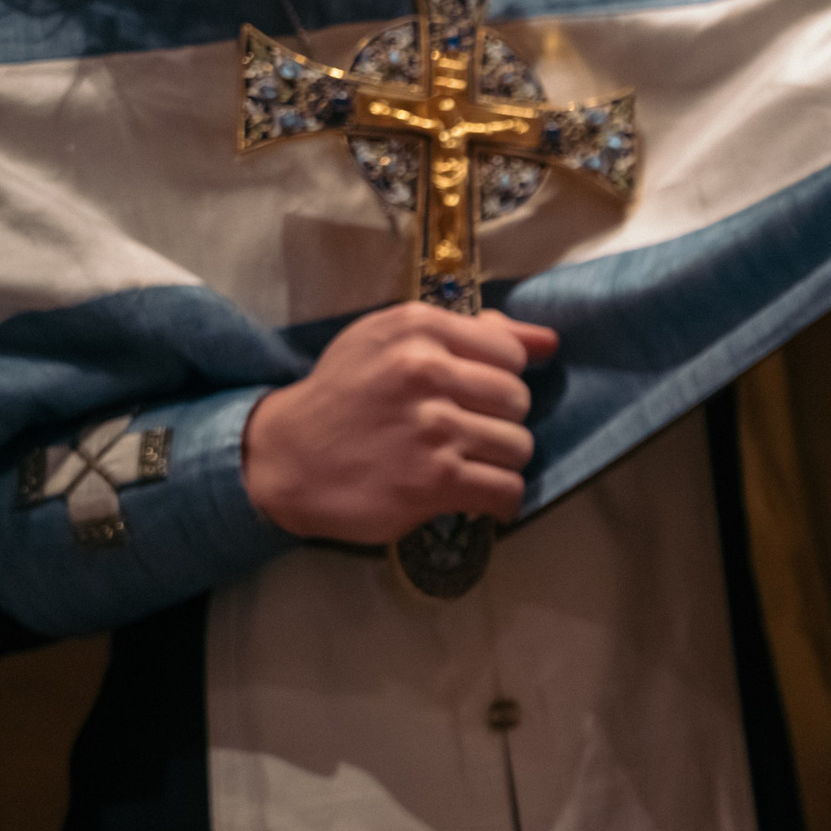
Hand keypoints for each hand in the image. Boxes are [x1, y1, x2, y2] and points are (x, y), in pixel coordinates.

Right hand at [242, 303, 558, 543]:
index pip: (511, 353)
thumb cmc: (345, 395)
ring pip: (519, 446)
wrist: (283, 458)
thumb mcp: (392, 341)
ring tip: (465, 463)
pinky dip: (501, 501)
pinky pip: (507, 490)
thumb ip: (471, 334)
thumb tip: (547, 341)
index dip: (499, 378)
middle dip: (499, 421)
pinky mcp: (433, 481)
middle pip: (518, 401)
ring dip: (498, 462)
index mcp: (418, 329)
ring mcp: (431, 429)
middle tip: (463, 433)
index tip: (470, 395)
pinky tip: (478, 497)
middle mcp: (425, 372)